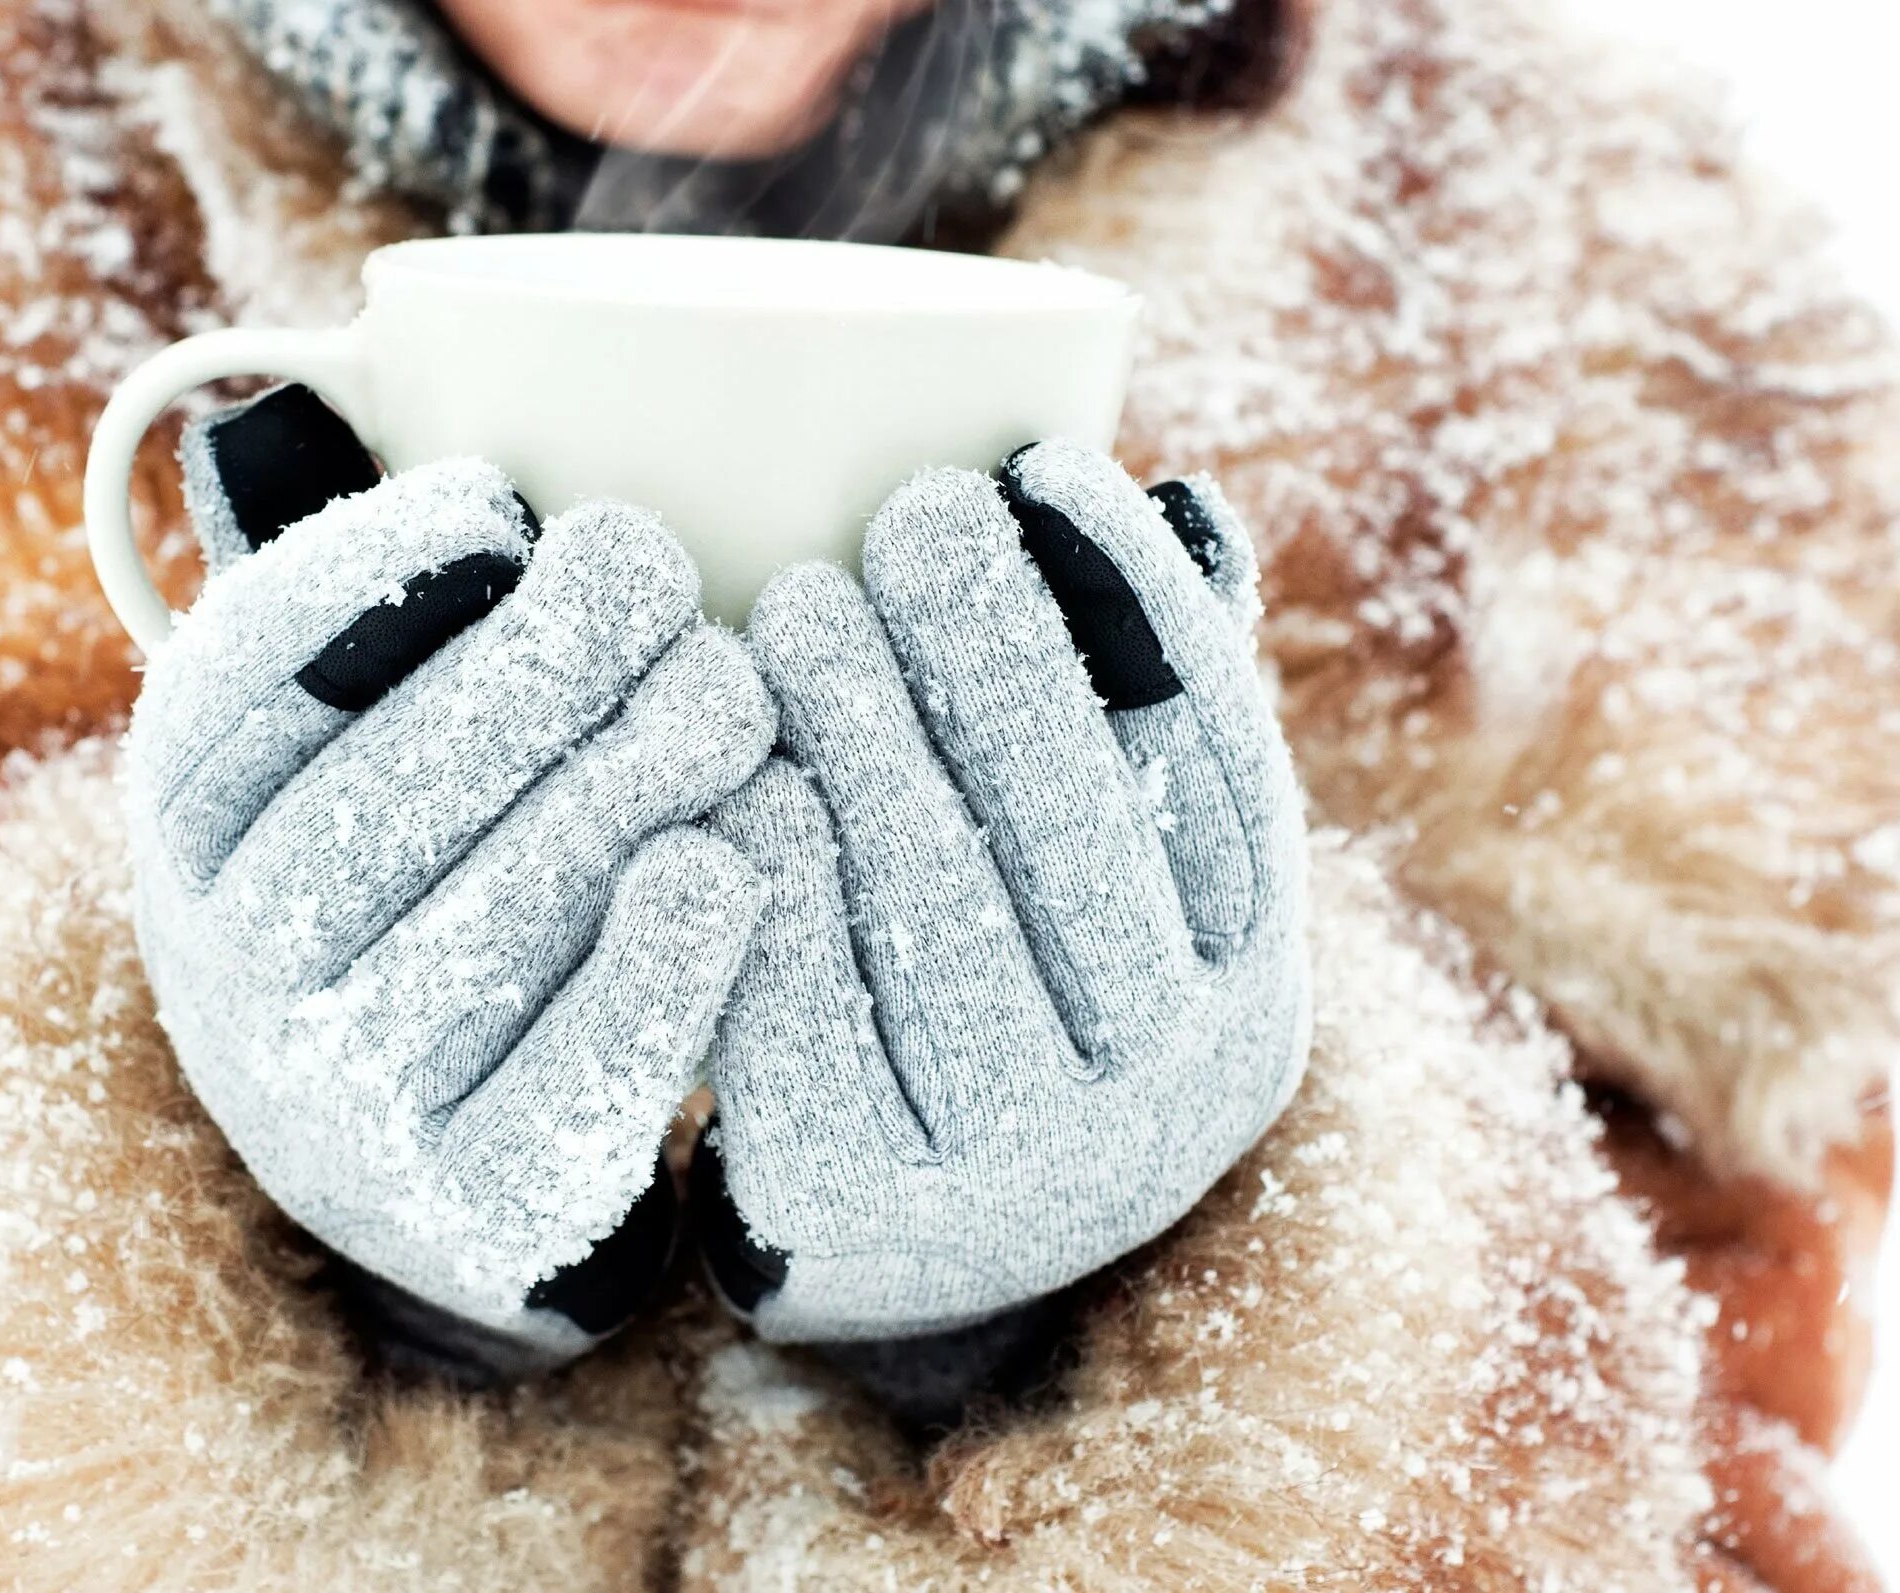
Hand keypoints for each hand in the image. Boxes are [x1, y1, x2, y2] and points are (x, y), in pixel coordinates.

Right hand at [129, 403, 773, 1376]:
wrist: (432, 1157)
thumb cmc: (425, 876)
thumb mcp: (349, 747)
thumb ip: (363, 613)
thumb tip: (366, 412)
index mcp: (189, 837)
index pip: (237, 692)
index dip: (364, 577)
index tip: (497, 499)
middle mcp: (232, 974)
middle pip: (386, 793)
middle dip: (538, 663)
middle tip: (659, 572)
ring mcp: (339, 1108)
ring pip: (499, 920)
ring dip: (629, 784)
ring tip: (729, 695)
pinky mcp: (470, 1205)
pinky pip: (578, 1077)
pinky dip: (666, 964)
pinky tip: (730, 864)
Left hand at [698, 442, 1308, 1351]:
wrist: (898, 1247)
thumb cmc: (1004, 994)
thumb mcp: (1110, 886)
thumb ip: (1146, 717)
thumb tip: (1186, 506)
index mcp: (1250, 993)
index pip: (1218, 769)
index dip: (1135, 607)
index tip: (1046, 464)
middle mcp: (1173, 1098)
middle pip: (1075, 828)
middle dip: (991, 648)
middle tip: (907, 512)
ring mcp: (1026, 1172)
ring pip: (937, 904)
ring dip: (866, 731)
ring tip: (792, 603)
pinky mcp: (866, 1203)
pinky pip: (804, 997)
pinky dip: (767, 864)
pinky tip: (730, 766)